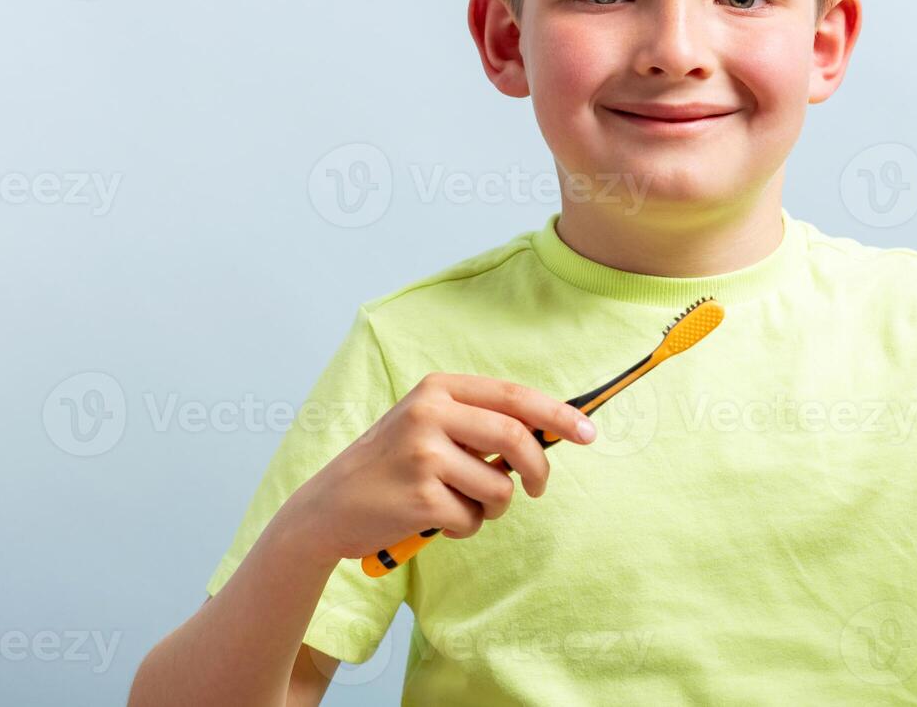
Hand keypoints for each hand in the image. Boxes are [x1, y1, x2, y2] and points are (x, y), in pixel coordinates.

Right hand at [279, 373, 596, 562]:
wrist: (328, 506)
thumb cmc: (392, 465)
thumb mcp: (429, 424)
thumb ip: (480, 422)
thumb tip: (551, 431)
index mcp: (438, 388)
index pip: (514, 396)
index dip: (558, 414)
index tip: (588, 431)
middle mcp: (430, 414)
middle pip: (515, 439)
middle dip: (538, 470)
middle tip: (538, 488)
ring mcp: (423, 455)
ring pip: (499, 487)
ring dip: (493, 506)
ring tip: (460, 503)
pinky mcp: (419, 497)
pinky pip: (473, 518)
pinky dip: (465, 526)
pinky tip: (434, 519)